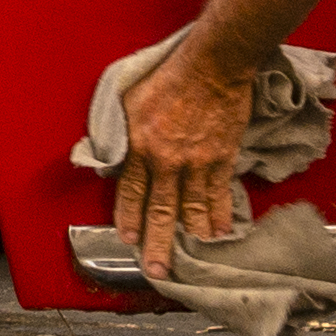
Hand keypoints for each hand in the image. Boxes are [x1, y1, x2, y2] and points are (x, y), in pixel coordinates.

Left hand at [111, 32, 255, 265]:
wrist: (213, 64)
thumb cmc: (169, 76)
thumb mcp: (130, 100)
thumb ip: (122, 131)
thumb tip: (113, 155)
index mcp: (141, 146)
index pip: (131, 192)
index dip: (129, 217)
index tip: (128, 238)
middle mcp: (168, 161)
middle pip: (160, 211)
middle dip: (157, 244)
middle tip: (156, 271)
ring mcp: (197, 162)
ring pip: (192, 208)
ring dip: (191, 235)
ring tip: (191, 256)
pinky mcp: (222, 158)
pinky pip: (219, 193)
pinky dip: (220, 214)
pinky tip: (220, 232)